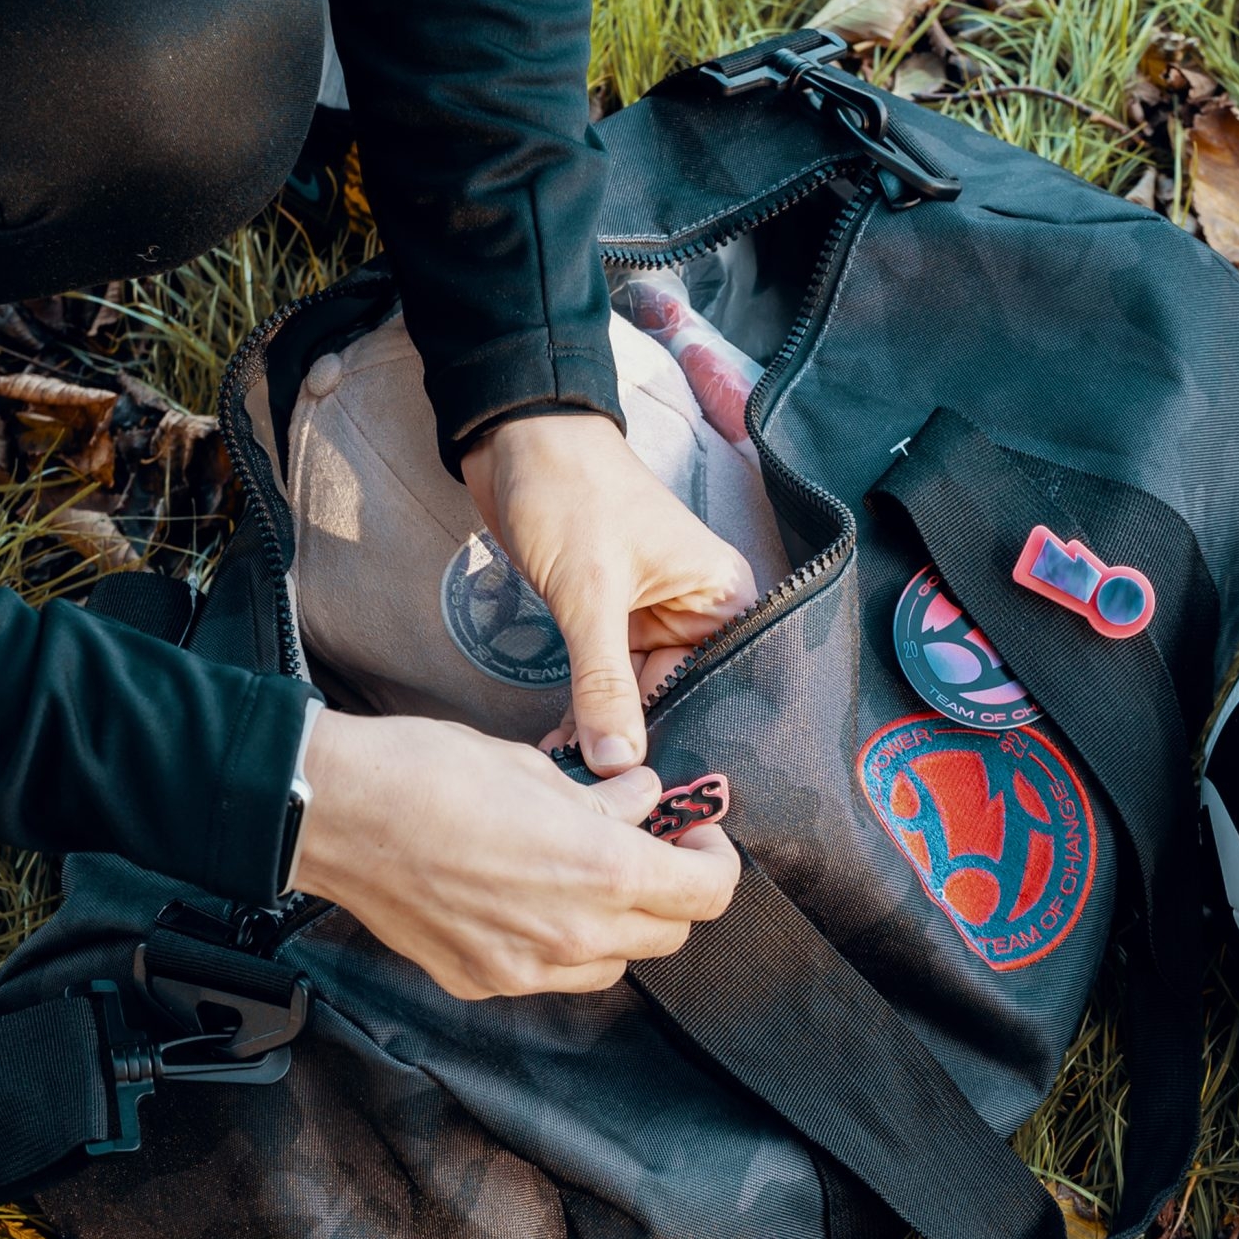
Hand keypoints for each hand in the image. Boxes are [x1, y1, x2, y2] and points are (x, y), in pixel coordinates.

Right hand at [288, 708, 738, 998]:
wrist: (335, 814)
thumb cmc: (429, 774)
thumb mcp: (536, 769)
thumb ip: (605, 799)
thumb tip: (644, 799)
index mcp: (603, 871)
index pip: (707, 893)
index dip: (713, 859)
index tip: (696, 835)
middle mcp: (573, 935)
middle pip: (669, 935)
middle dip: (671, 892)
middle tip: (651, 850)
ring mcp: (524, 969)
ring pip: (613, 965)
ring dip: (619, 926)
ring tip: (587, 878)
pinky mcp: (481, 982)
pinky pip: (549, 976)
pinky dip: (559, 946)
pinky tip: (530, 902)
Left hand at [462, 411, 755, 775]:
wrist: (514, 440)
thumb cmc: (572, 493)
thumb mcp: (591, 594)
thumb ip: (605, 683)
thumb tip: (617, 765)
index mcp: (724, 597)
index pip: (721, 688)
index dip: (691, 738)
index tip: (661, 796)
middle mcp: (698, 613)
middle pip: (680, 699)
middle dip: (641, 745)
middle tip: (605, 799)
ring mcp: (652, 618)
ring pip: (637, 697)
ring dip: (606, 733)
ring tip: (575, 782)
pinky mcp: (609, 622)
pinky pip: (607, 682)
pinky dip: (586, 712)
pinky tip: (564, 749)